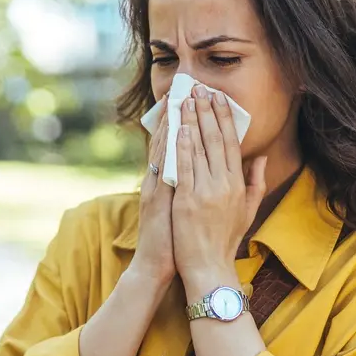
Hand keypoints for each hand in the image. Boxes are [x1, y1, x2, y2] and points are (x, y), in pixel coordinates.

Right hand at [129, 98, 174, 287]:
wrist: (156, 266)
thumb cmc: (173, 242)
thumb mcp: (182, 210)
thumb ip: (188, 189)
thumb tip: (201, 172)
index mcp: (165, 183)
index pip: (173, 147)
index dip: (181, 123)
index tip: (190, 100)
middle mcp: (157, 182)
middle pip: (165, 142)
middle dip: (175, 115)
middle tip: (182, 89)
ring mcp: (154, 189)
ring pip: (161, 150)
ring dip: (168, 124)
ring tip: (176, 100)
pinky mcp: (155, 199)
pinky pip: (161, 169)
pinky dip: (165, 148)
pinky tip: (172, 131)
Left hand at [171, 84, 267, 292]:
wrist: (209, 267)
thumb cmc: (226, 240)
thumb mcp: (248, 210)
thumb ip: (255, 182)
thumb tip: (261, 157)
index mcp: (238, 184)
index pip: (232, 143)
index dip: (225, 118)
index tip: (218, 98)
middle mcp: (224, 184)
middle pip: (216, 140)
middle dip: (208, 111)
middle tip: (200, 88)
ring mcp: (205, 192)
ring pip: (199, 149)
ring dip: (192, 122)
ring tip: (186, 100)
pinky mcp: (187, 200)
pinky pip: (184, 167)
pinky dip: (182, 147)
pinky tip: (179, 129)